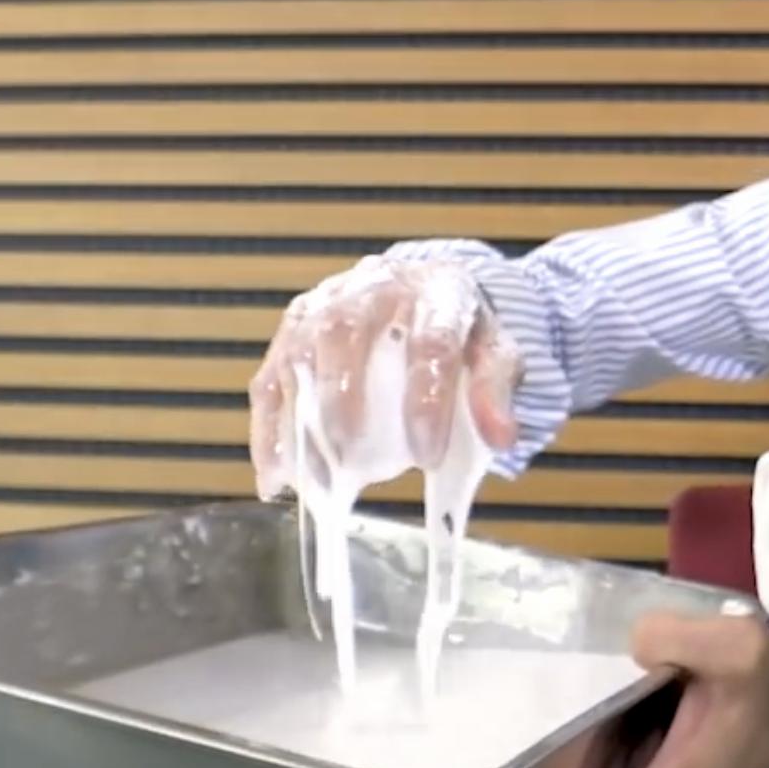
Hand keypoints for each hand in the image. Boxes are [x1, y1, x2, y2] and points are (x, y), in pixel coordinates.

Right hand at [248, 255, 521, 498]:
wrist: (430, 292)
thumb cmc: (463, 331)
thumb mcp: (496, 353)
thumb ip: (496, 391)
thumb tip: (500, 438)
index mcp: (436, 292)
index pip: (431, 343)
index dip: (426, 402)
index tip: (428, 457)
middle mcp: (374, 286)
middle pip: (344, 334)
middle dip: (343, 401)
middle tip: (351, 462)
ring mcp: (326, 301)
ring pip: (297, 353)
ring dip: (297, 421)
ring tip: (311, 482)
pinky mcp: (295, 325)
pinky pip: (270, 376)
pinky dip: (268, 429)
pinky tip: (277, 477)